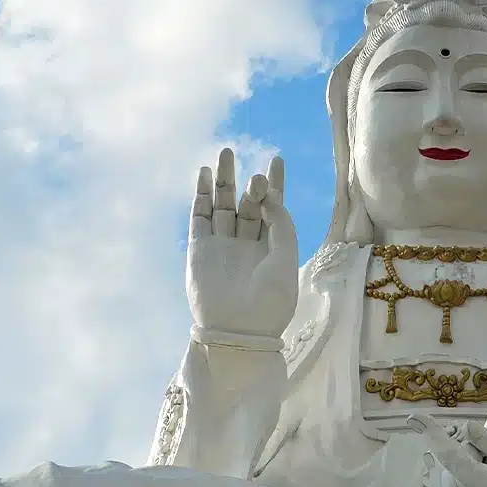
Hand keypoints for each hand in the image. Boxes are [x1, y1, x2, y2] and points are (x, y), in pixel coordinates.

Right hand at [187, 148, 298, 338]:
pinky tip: (204, 174)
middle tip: (250, 167)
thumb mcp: (286, 260)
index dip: (275, 184)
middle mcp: (247, 244)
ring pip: (223, 205)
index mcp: (272, 247)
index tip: (276, 159)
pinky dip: (201, 195)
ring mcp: (222, 246)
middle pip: (248, 203)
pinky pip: (200, 216)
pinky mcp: (200, 250)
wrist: (238, 332)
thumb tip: (270, 198)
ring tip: (224, 154)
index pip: (274, 208)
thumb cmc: (269, 303)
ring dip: (223, 180)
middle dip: (250, 183)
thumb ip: (282, 225)